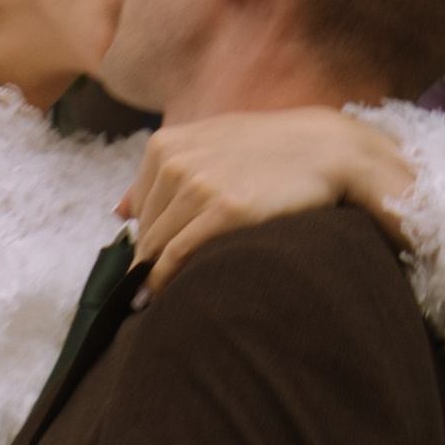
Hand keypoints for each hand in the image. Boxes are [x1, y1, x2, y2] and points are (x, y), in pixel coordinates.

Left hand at [120, 109, 414, 291]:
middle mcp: (176, 163)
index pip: (139, 209)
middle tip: (148, 293)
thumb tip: (120, 211)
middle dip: (147, 263)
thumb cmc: (269, 150)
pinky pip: (177, 256)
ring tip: (154, 301)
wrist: (325, 148)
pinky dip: (164, 280)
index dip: (146, 240)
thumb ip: (164, 172)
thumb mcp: (210, 143)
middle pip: (146, 231)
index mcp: (165, 145)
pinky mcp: (224, 210)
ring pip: (157, 246)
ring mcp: (198, 185)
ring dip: (154, 277)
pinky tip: (163, 297)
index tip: (151, 264)